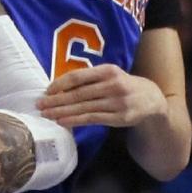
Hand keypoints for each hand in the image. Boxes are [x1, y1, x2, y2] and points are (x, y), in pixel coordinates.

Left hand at [38, 63, 166, 127]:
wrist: (151, 99)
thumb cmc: (123, 85)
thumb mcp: (110, 75)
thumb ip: (90, 78)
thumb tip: (59, 86)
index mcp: (108, 71)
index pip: (78, 77)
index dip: (60, 84)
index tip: (46, 90)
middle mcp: (113, 85)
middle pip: (79, 94)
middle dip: (56, 100)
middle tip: (40, 104)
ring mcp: (116, 103)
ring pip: (84, 108)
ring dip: (62, 112)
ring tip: (47, 114)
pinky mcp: (119, 118)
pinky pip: (92, 119)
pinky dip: (75, 121)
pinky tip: (62, 122)